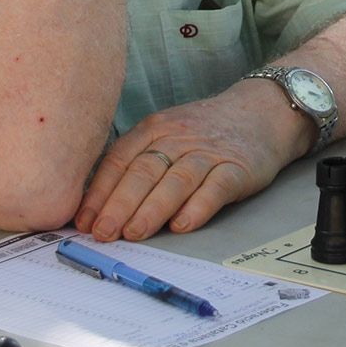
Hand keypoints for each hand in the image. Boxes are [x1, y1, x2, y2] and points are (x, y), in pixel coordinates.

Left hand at [74, 86, 302, 241]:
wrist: (262, 112)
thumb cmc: (205, 132)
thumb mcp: (166, 134)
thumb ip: (137, 162)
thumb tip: (98, 208)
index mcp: (154, 129)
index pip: (120, 160)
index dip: (99, 192)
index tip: (83, 221)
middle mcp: (179, 137)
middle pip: (144, 171)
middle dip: (119, 204)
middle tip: (102, 233)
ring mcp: (209, 152)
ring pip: (176, 180)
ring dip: (152, 209)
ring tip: (134, 234)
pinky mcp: (238, 167)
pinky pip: (216, 187)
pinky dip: (198, 207)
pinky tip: (182, 226)